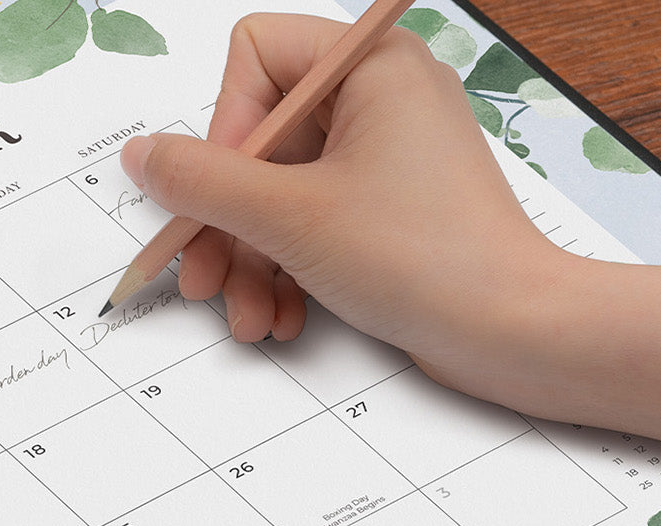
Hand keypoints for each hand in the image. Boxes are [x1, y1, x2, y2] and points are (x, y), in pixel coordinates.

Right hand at [120, 12, 583, 389]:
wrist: (517, 333)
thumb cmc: (427, 258)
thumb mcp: (288, 216)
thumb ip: (200, 180)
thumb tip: (143, 155)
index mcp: (370, 66)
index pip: (254, 56)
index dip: (226, 127)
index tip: (226, 191)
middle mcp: (380, 97)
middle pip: (257, 137)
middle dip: (226, 219)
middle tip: (202, 275)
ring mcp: (385, 155)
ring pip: (277, 190)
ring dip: (250, 258)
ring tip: (247, 314)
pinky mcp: (388, 209)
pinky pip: (309, 222)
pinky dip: (286, 269)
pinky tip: (279, 316)